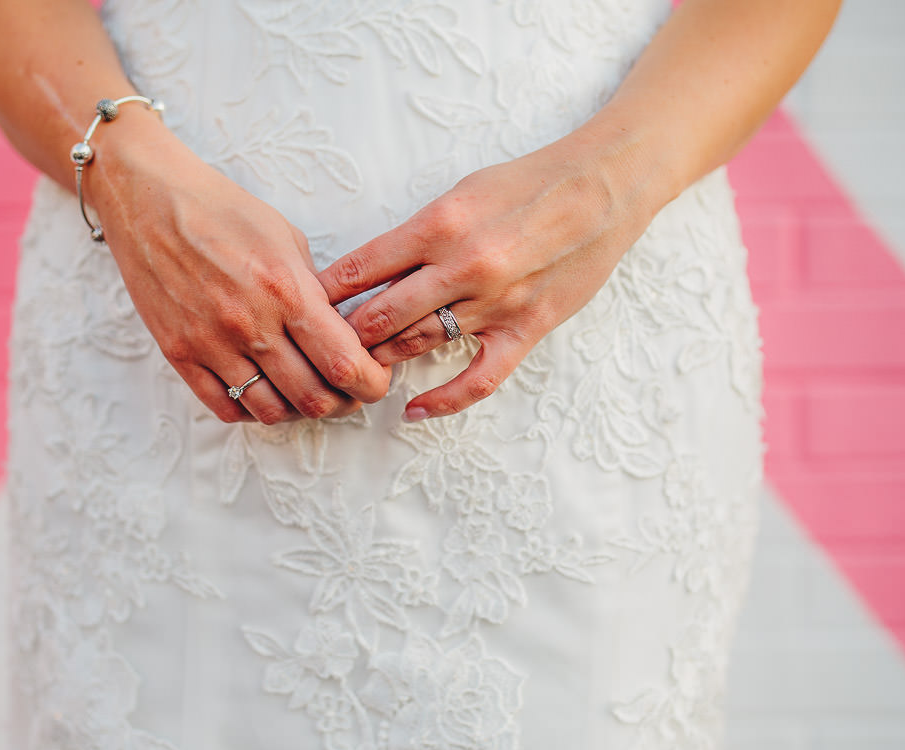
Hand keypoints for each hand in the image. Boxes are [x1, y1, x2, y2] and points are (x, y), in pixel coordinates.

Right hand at [90, 115, 389, 423]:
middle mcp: (250, 324)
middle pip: (313, 397)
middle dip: (343, 402)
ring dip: (299, 411)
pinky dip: (252, 410)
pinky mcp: (179, 354)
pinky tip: (264, 394)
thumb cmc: (222, 211)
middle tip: (349, 393)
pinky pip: (224, 407)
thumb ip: (314, 291)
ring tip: (307, 394)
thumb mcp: (286, 239)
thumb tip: (341, 332)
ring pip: (271, 410)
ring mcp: (210, 343)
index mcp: (285, 290)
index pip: (343, 363)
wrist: (148, 199)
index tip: (376, 381)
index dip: (371, 383)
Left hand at [318, 135, 656, 421]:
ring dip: (382, 360)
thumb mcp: (460, 191)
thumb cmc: (528, 183)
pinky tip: (413, 410)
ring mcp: (496, 302)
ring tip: (354, 371)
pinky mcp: (527, 328)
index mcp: (438, 224)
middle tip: (318, 349)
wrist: (604, 187)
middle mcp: (463, 266)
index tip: (300, 310)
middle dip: (345, 335)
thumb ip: (416, 234)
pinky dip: (443, 400)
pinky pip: (479, 379)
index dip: (324, 295)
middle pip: (381, 315)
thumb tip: (370, 271)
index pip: (361, 269)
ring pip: (419, 344)